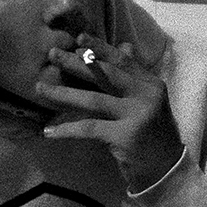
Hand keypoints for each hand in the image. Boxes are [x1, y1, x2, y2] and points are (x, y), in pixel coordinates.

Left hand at [30, 34, 183, 190]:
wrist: (167, 169)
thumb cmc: (152, 133)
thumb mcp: (147, 101)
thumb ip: (133, 76)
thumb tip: (124, 45)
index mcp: (150, 84)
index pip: (122, 60)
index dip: (99, 47)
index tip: (77, 37)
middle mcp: (146, 96)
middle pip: (106, 75)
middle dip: (76, 63)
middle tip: (51, 54)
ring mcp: (136, 116)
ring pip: (93, 100)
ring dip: (63, 94)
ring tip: (40, 89)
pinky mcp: (125, 137)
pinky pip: (89, 128)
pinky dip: (67, 129)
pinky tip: (48, 132)